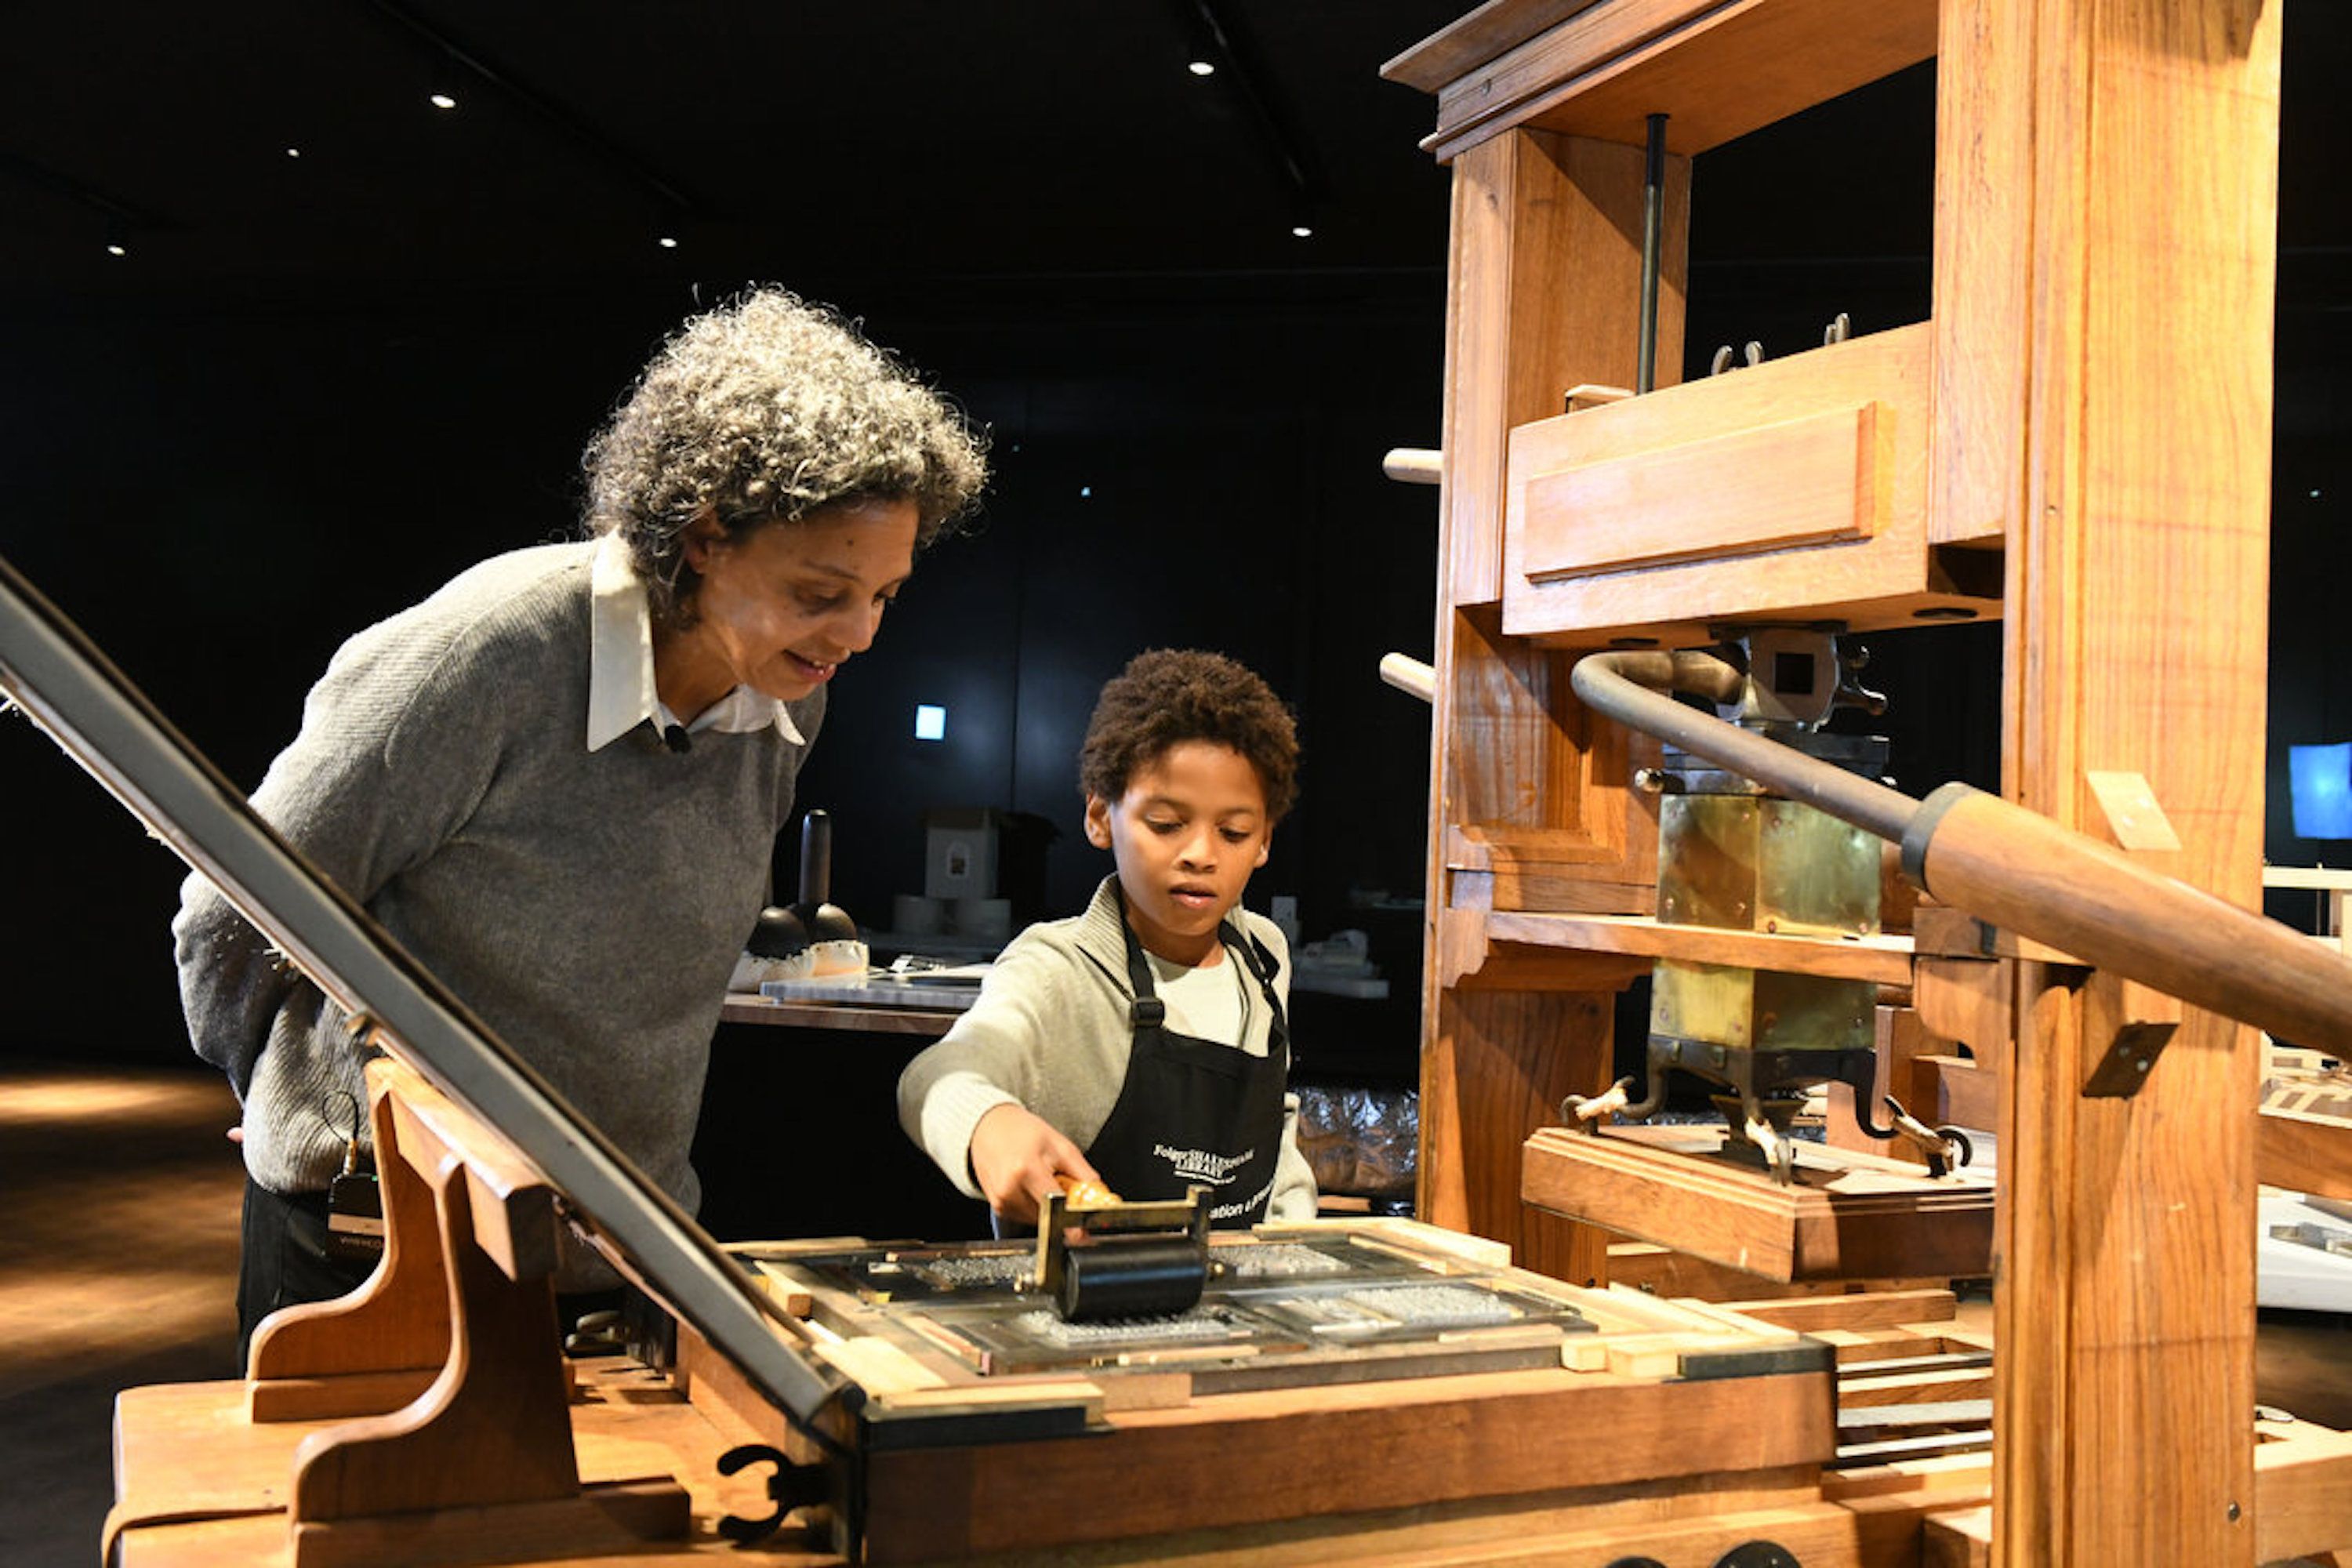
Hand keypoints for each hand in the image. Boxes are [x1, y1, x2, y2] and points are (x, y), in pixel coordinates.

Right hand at [968, 1104, 1100, 1225]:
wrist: (989, 1127)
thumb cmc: (1024, 1132)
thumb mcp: (1061, 1145)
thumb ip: (1083, 1175)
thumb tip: (1100, 1200)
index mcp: (1027, 1171)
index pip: (1058, 1207)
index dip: (1074, 1220)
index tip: (1085, 1232)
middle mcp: (1010, 1190)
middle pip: (1051, 1216)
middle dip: (1063, 1207)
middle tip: (1060, 1183)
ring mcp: (1002, 1201)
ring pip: (1040, 1220)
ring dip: (1049, 1208)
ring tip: (1042, 1179)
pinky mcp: (998, 1208)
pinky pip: (1027, 1217)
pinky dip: (1035, 1206)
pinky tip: (1030, 1186)